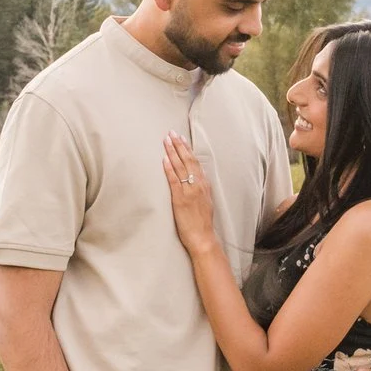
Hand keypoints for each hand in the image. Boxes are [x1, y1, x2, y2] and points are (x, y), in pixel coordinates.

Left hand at [160, 134, 217, 251]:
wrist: (203, 238)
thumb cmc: (202, 225)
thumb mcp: (205, 204)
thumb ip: (200, 192)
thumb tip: (195, 183)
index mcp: (204, 186)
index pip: (195, 163)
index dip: (188, 150)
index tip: (182, 139)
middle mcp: (198, 186)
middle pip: (188, 161)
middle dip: (179, 145)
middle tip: (172, 133)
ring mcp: (189, 191)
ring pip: (181, 166)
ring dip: (173, 152)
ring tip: (166, 140)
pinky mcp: (180, 199)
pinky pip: (174, 180)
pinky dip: (169, 168)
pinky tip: (165, 159)